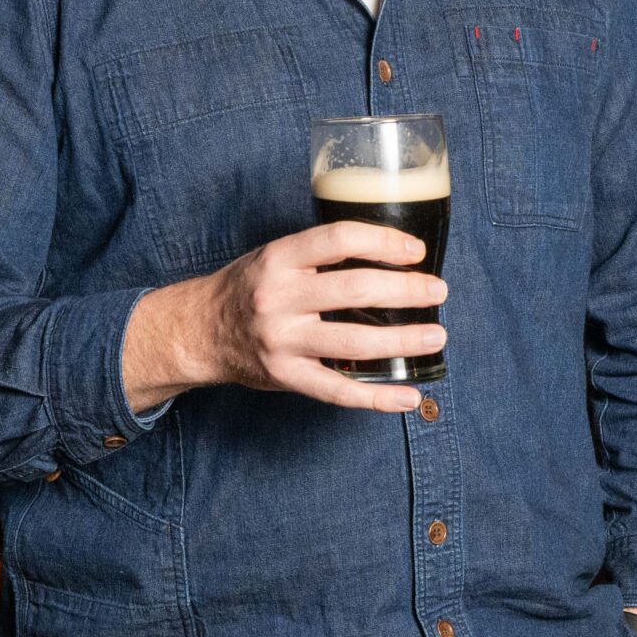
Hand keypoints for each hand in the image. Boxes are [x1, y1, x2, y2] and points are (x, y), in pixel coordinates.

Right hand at [122, 223, 446, 413]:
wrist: (199, 331)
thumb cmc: (248, 288)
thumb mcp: (274, 257)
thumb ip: (320, 255)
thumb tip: (390, 255)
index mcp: (278, 258)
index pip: (338, 239)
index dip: (383, 242)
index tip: (416, 250)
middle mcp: (278, 297)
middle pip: (354, 290)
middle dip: (406, 290)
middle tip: (438, 292)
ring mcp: (281, 341)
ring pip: (353, 342)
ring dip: (402, 340)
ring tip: (435, 337)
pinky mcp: (285, 377)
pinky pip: (338, 391)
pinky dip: (377, 397)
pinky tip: (409, 395)